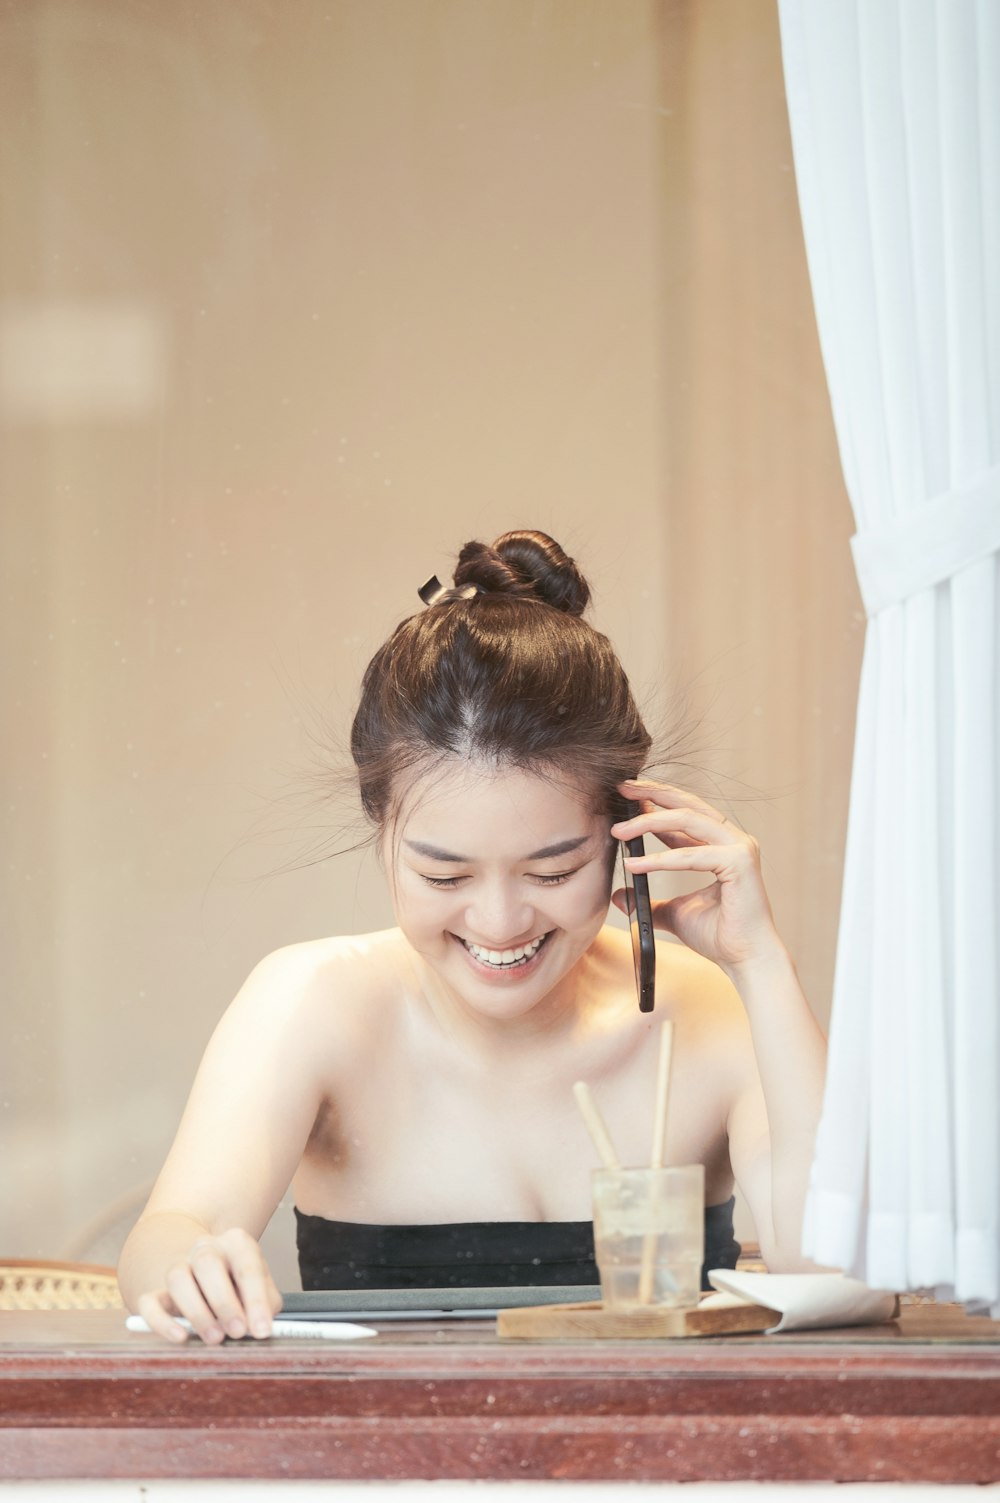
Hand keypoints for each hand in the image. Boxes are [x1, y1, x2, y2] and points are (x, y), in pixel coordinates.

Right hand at [137, 1228, 281, 1344]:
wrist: (210, 1279)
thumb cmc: (243, 1289)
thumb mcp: (263, 1292)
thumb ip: (265, 1306)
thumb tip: (258, 1328)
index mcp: (236, 1243)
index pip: (247, 1265)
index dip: (256, 1299)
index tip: (262, 1330)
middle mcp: (205, 1249)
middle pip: (207, 1262)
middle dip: (224, 1301)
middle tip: (237, 1332)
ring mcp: (178, 1267)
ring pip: (177, 1278)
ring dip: (197, 1311)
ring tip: (215, 1338)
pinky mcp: (157, 1292)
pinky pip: (149, 1302)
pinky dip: (162, 1322)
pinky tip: (180, 1337)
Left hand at [610, 780, 782, 972]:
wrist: (744, 961)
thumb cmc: (718, 936)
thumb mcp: (674, 912)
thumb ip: (650, 901)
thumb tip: (619, 896)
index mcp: (724, 845)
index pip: (687, 813)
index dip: (656, 802)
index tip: (626, 797)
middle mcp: (735, 840)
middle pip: (688, 805)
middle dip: (652, 794)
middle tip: (622, 788)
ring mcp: (740, 848)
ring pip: (687, 820)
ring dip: (649, 822)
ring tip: (618, 831)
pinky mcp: (739, 863)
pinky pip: (690, 855)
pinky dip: (658, 859)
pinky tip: (632, 863)